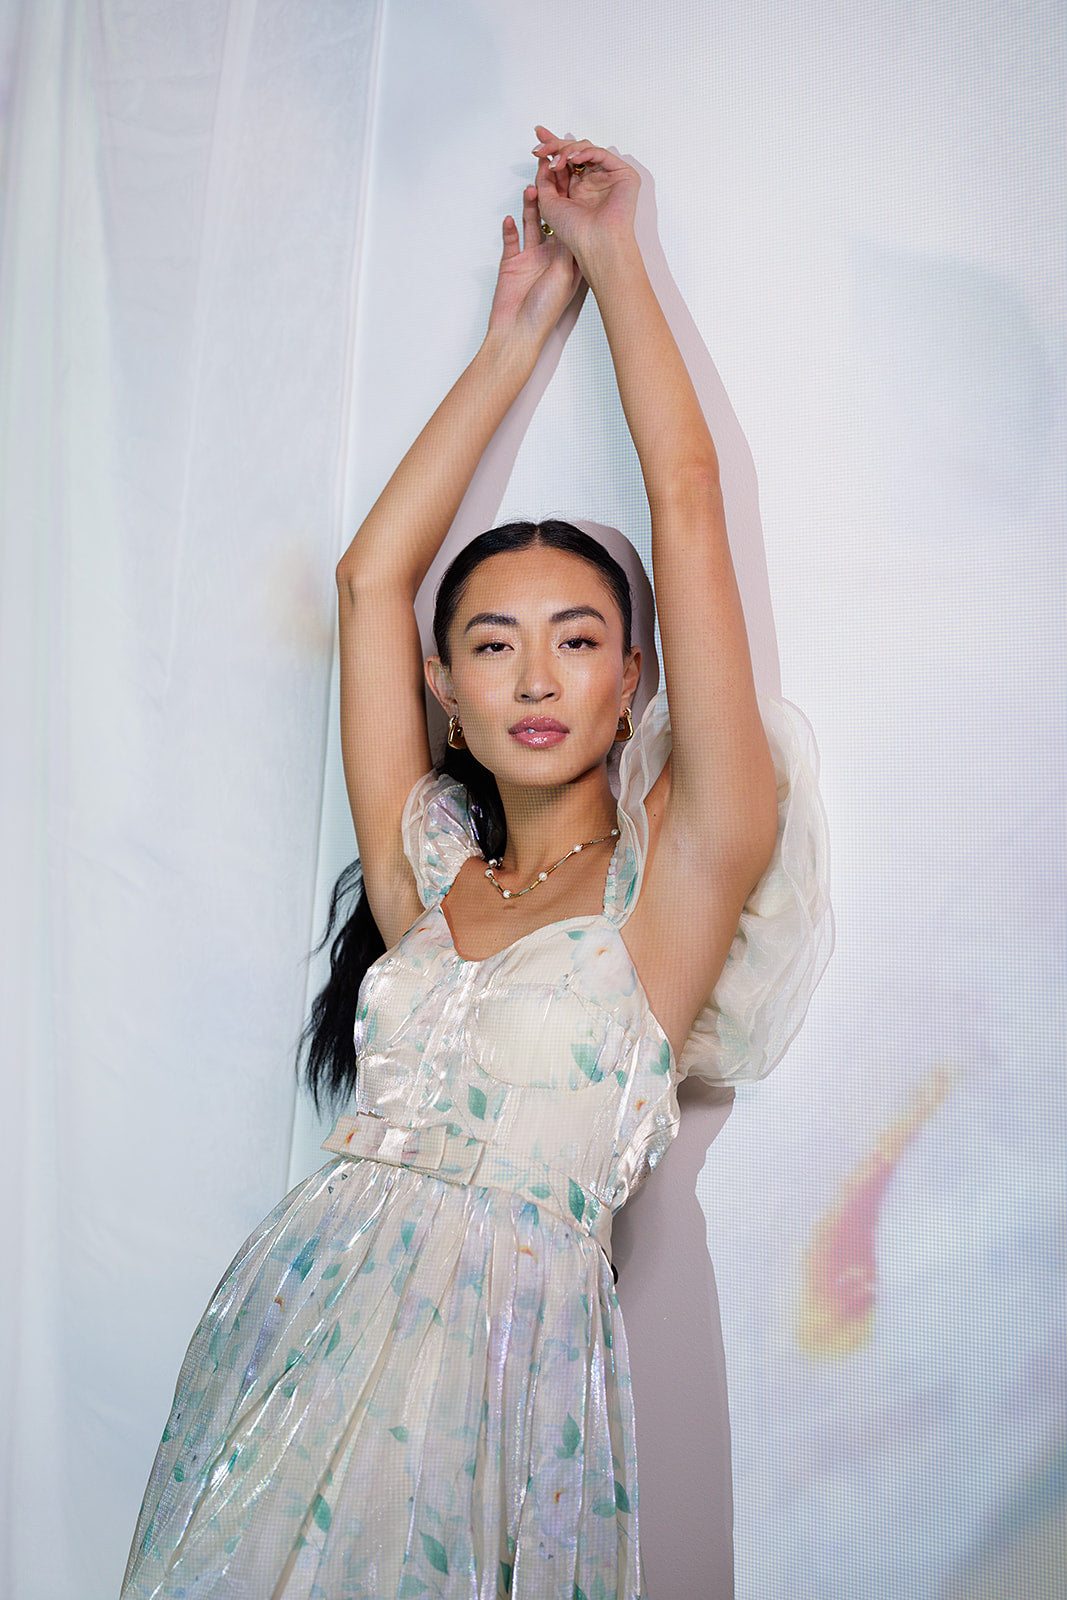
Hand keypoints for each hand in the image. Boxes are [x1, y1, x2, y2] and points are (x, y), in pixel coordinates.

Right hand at [486, 181, 582, 346]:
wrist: (517, 331)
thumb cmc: (545, 311)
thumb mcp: (564, 275)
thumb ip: (567, 248)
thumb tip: (576, 220)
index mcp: (567, 259)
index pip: (571, 223)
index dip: (572, 202)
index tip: (574, 181)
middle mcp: (550, 255)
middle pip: (551, 218)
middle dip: (550, 195)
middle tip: (550, 172)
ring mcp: (530, 257)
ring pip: (531, 223)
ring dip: (530, 206)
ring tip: (531, 187)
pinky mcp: (511, 262)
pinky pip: (510, 239)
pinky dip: (509, 228)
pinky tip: (510, 216)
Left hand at [531, 126, 640, 269]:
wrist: (595, 242)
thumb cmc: (575, 232)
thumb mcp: (548, 204)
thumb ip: (544, 180)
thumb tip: (544, 158)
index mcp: (576, 190)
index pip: (564, 162)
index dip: (551, 147)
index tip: (537, 135)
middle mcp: (591, 182)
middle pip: (574, 152)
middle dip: (555, 145)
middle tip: (541, 148)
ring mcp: (607, 177)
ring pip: (586, 150)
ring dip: (567, 151)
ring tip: (556, 162)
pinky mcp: (622, 174)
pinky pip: (601, 154)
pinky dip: (585, 152)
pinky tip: (572, 159)